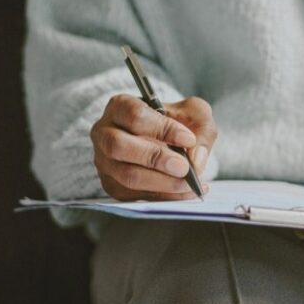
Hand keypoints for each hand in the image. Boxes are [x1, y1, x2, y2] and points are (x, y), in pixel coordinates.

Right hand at [90, 94, 216, 200]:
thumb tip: (196, 157)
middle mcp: (105, 133)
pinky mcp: (112, 185)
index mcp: (120, 107)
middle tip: (184, 167)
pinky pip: (134, 196)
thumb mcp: (191, 112)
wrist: (165, 140)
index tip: (188, 139)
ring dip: (161, 182)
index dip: (162, 128)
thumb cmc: (174, 121)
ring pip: (126, 175)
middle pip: (119, 146)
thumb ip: (199, 124)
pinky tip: (184, 192)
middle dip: (155, 158)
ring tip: (188, 183)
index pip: (135, 115)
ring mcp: (105, 161)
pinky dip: (163, 197)